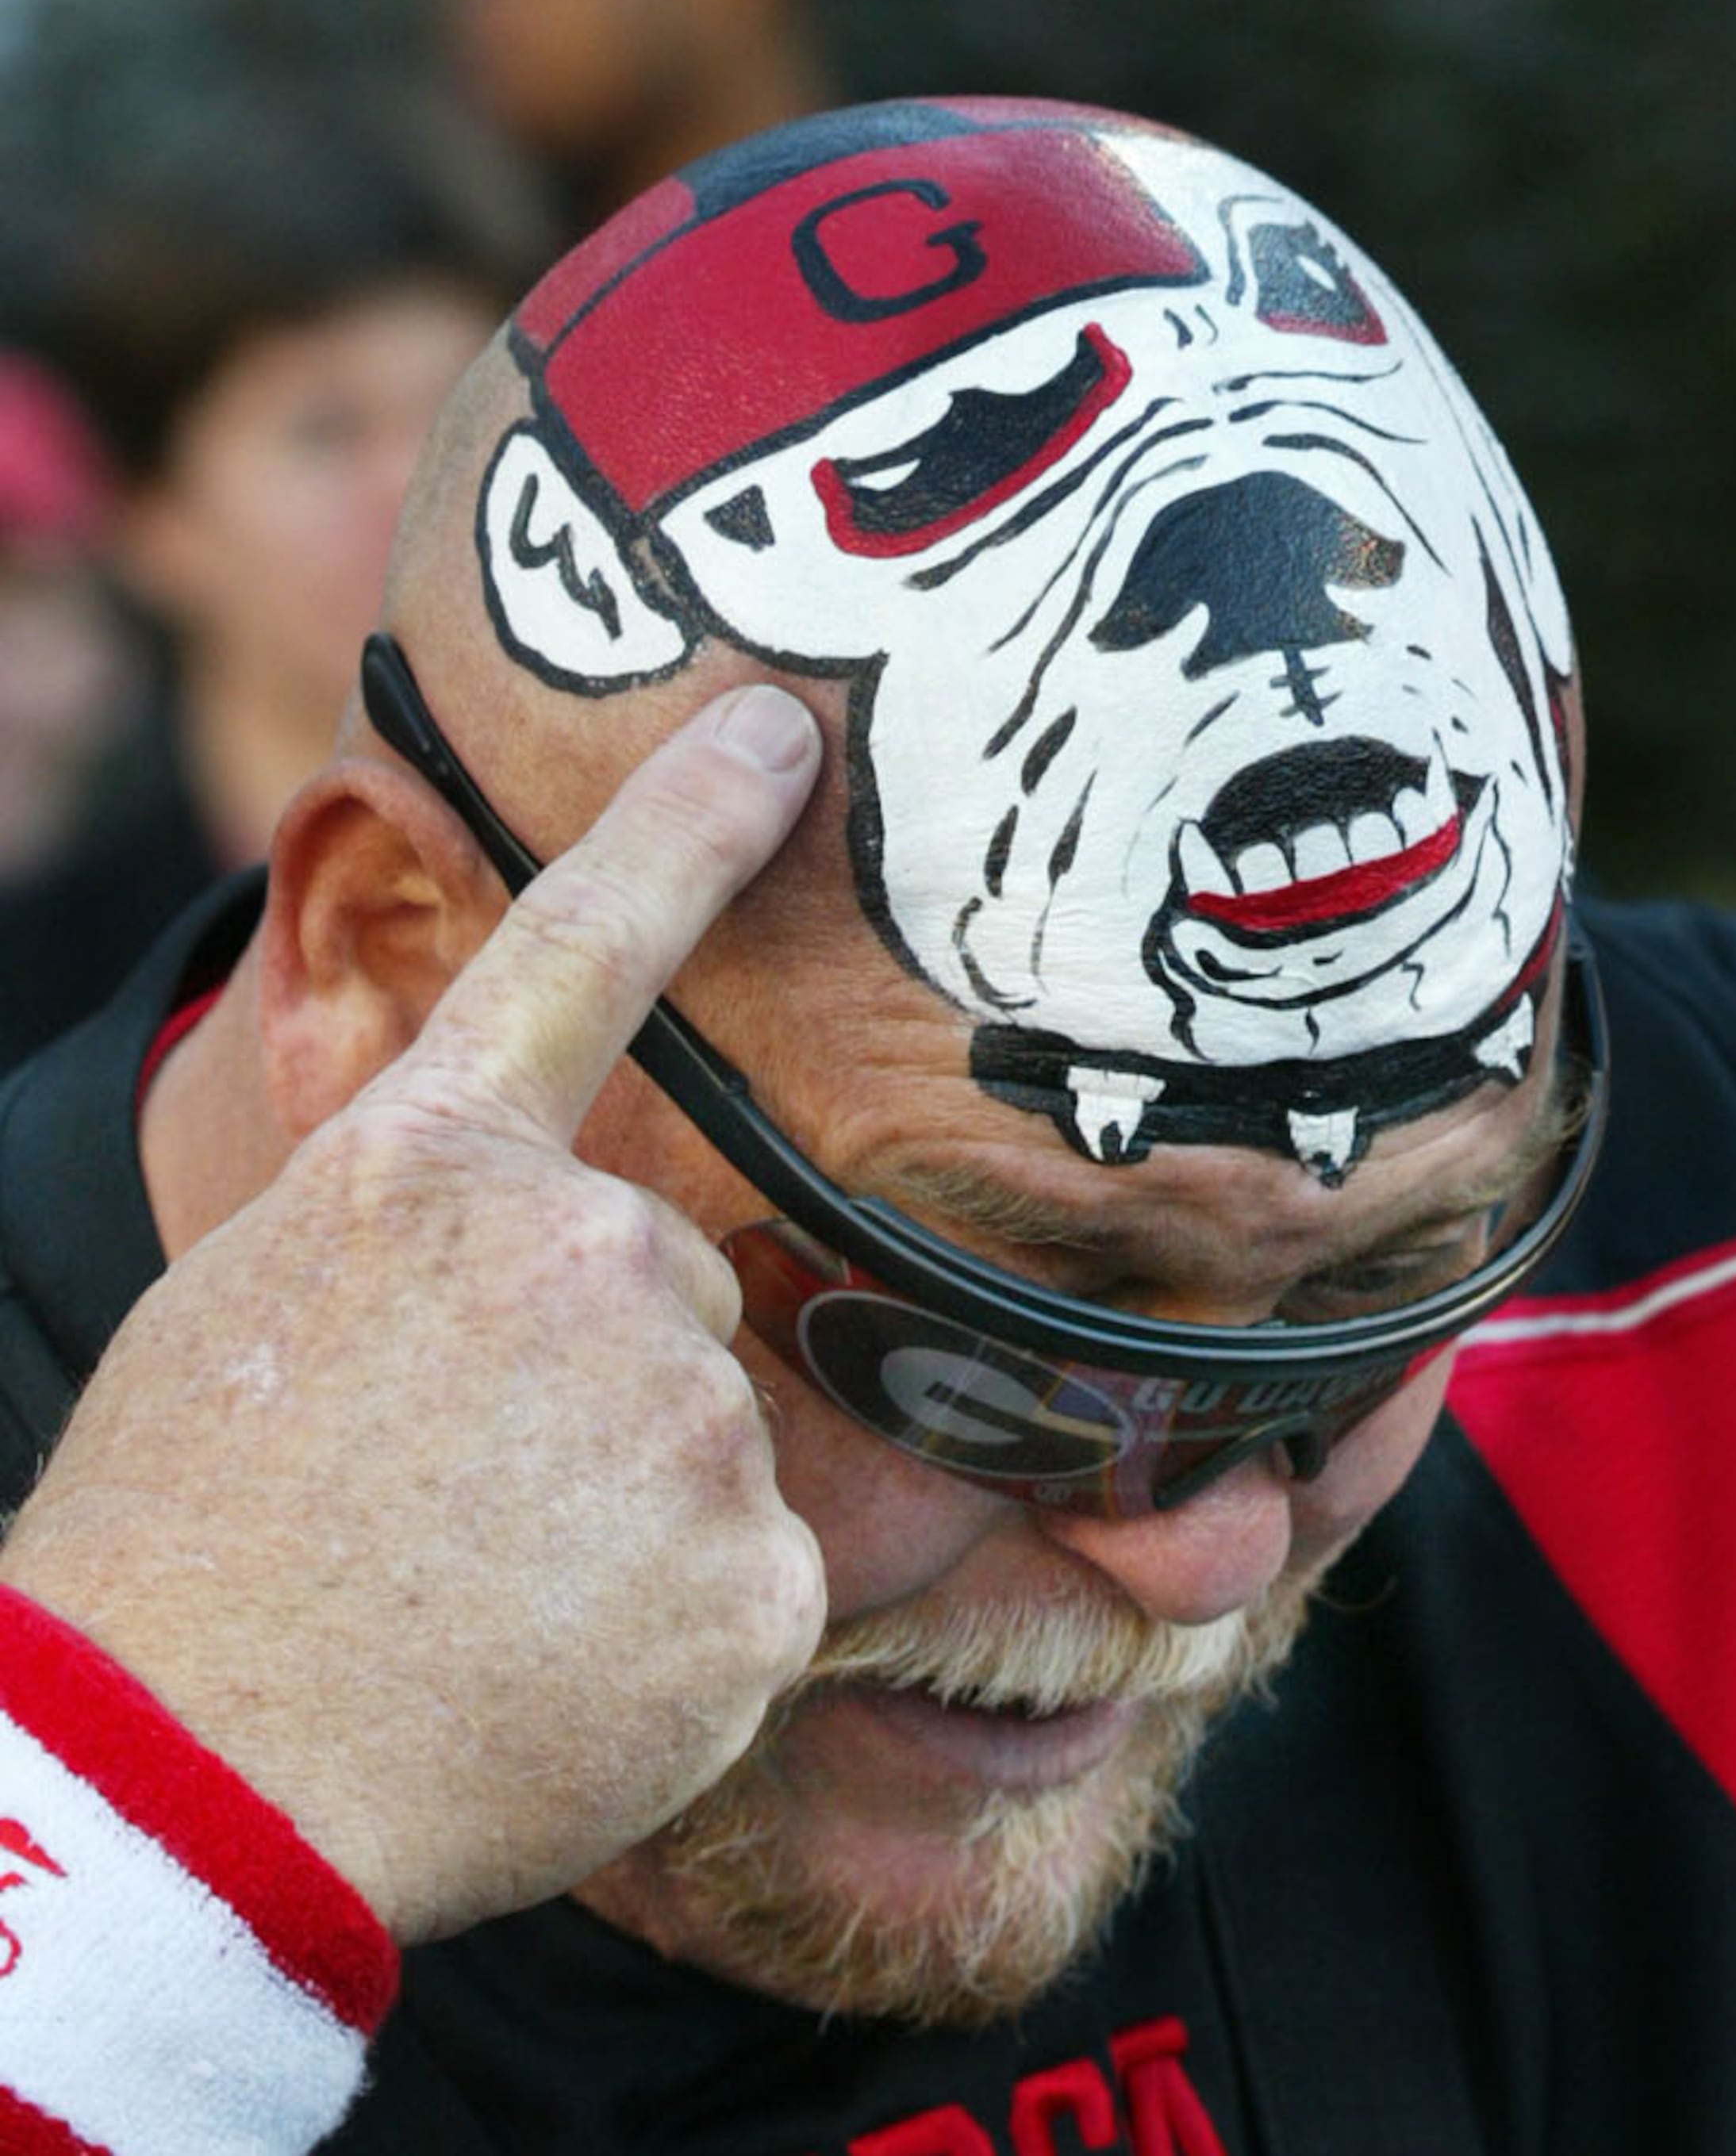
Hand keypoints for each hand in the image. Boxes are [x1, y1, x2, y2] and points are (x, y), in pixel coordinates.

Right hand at [3, 688, 827, 1938]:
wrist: (177, 1786)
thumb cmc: (182, 1554)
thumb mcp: (261, 1305)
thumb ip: (425, 1234)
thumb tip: (527, 1241)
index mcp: (435, 1167)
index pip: (585, 941)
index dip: (692, 821)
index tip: (782, 724)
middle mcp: (587, 1250)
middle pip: (665, 1286)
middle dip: (591, 1383)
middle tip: (442, 1506)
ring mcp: (682, 1411)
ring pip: (705, 1442)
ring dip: (624, 1522)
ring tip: (471, 1613)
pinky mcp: (755, 1582)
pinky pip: (752, 1592)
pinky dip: (671, 1653)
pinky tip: (547, 1689)